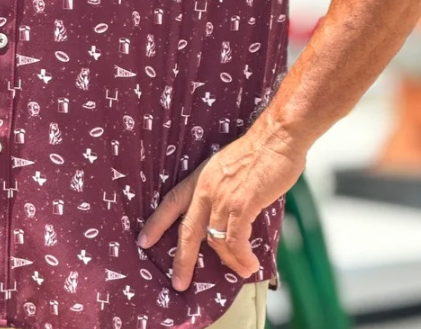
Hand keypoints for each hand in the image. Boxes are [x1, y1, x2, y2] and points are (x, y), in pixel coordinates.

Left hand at [135, 120, 304, 289]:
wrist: (277, 137)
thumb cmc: (259, 151)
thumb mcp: (227, 167)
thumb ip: (222, 189)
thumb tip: (226, 213)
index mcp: (201, 177)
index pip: (171, 201)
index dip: (156, 222)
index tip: (143, 240)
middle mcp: (206, 188)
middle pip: (187, 230)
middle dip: (182, 259)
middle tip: (178, 282)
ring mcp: (222, 197)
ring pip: (215, 240)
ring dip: (229, 261)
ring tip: (242, 269)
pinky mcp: (241, 204)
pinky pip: (236, 241)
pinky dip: (242, 257)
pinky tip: (250, 264)